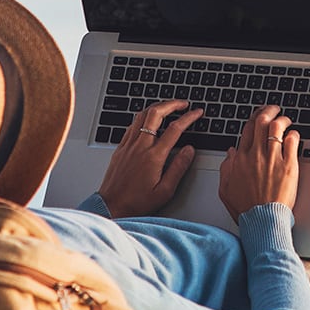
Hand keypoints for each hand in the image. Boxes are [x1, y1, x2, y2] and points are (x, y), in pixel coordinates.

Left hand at [96, 100, 200, 217]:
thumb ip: (178, 168)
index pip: (175, 129)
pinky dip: (143, 116)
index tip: (197, 112)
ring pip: (142, 115)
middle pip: (156, 113)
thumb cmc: (137, 202)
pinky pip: (132, 124)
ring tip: (168, 107)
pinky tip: (149, 120)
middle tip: (183, 103)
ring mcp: (128, 145)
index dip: (189, 117)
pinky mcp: (120, 148)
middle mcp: (140, 146)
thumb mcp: (165, 191)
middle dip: (172, 104)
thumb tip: (190, 150)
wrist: (111, 206)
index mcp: (154, 156)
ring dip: (157, 107)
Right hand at [217, 105, 300, 221]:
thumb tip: (230, 154)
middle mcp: (256, 155)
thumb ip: (226, 168)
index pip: (247, 129)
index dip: (254, 117)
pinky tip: (293, 135)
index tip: (259, 115)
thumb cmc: (246, 208)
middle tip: (274, 109)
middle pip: (261, 122)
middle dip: (268, 110)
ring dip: (282, 119)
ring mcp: (273, 159)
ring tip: (285, 120)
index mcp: (240, 158)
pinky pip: (292, 142)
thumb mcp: (226, 189)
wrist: (262, 220)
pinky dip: (293, 134)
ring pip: (276, 127)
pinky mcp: (289, 166)